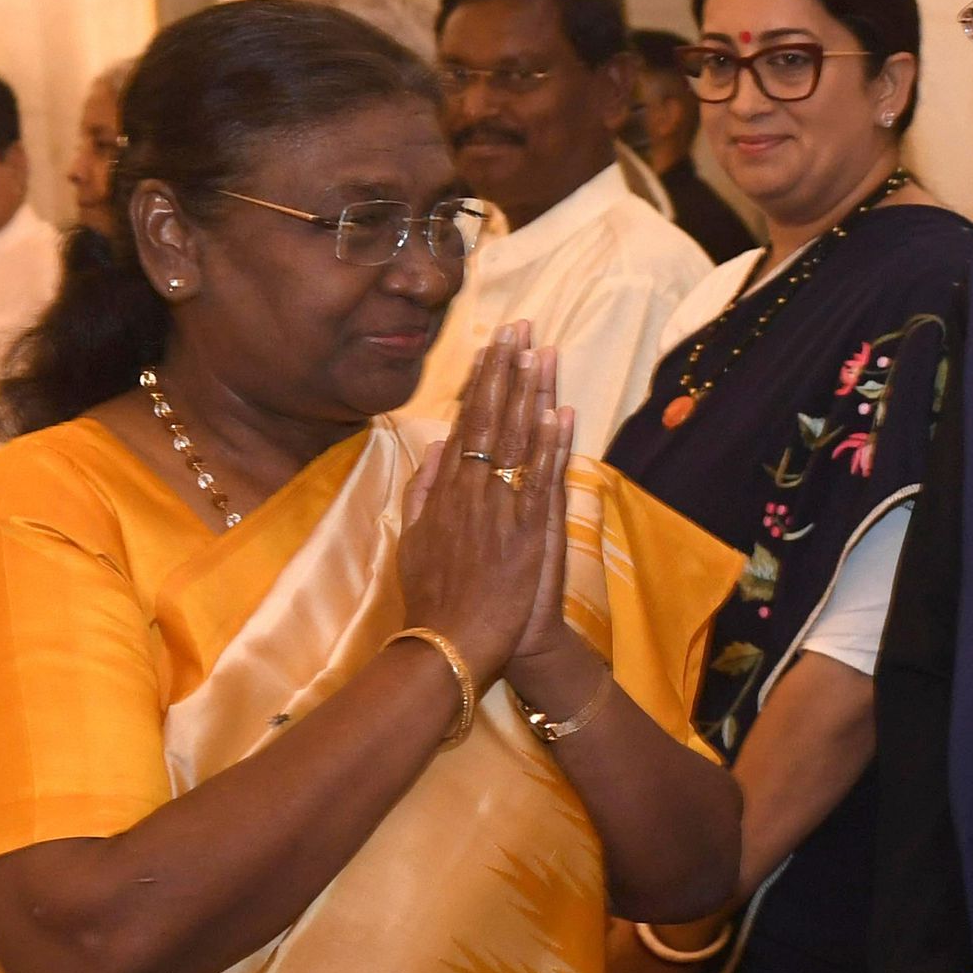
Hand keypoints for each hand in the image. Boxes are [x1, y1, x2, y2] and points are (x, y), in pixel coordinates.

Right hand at [399, 324, 569, 694]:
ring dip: (531, 394)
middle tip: (522, 327)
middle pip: (491, 419)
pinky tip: (560, 411)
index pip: (467, 422)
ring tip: (543, 351)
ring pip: (517, 440)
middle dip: (507, 371)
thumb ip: (422, 490)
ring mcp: (499, 509)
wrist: (453, 644)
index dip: (484, 382)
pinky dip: (550, 445)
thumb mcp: (412, 540)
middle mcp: (471, 491)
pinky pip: (540, 479)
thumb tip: (436, 445)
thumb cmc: (436, 599)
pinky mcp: (526, 532)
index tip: (496, 346)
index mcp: (446, 491)